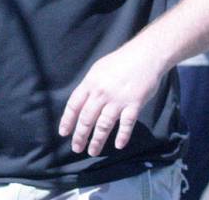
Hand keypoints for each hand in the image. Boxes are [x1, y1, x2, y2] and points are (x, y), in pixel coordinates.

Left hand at [58, 40, 165, 155]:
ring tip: (92, 151)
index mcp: (90, 82)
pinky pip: (126, 125)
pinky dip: (122, 136)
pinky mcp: (134, 105)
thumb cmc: (120, 62)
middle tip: (76, 148)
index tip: (63, 133)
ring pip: (104, 125)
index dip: (67, 120)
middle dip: (80, 135)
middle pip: (87, 118)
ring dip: (97, 140)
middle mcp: (101, 93)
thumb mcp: (98, 70)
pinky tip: (118, 145)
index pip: (74, 104)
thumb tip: (80, 105)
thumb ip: (90, 87)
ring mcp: (118, 100)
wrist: (144, 56)